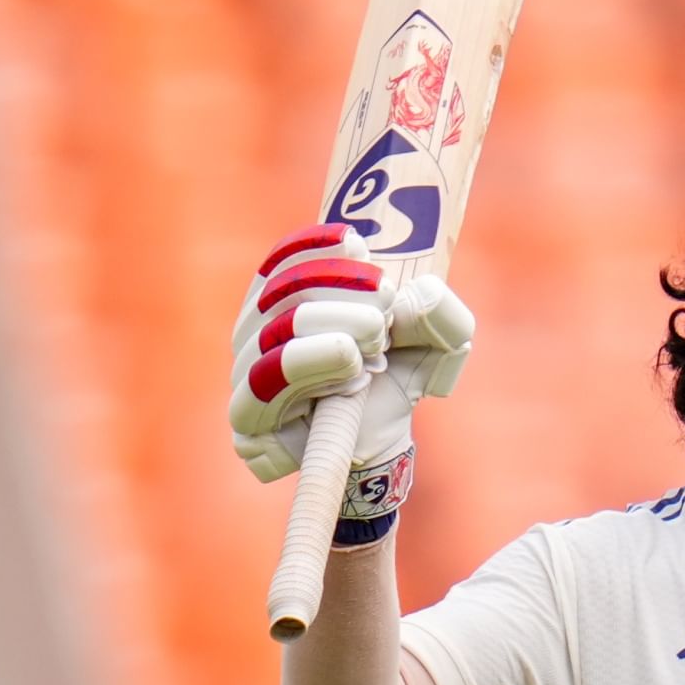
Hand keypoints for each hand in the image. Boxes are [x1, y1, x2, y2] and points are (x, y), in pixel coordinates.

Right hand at [228, 225, 473, 499]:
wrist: (382, 439)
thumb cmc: (397, 374)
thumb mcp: (434, 340)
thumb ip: (439, 311)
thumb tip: (421, 294)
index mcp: (286, 296)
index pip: (286, 258)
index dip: (319, 248)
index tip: (359, 246)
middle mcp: (255, 328)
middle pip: (285, 291)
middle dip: (344, 296)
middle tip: (383, 320)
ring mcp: (245, 371)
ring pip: (278, 330)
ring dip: (337, 330)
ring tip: (374, 348)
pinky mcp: (246, 416)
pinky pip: (267, 382)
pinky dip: (317, 366)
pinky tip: (352, 374)